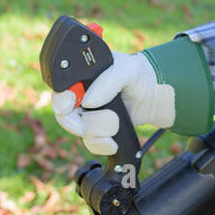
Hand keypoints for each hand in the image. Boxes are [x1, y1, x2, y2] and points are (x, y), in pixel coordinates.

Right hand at [50, 50, 175, 156]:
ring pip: (80, 131)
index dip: (60, 101)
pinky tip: (113, 142)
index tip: (69, 107)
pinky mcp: (98, 130)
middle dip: (75, 123)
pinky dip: (101, 145)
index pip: (60, 89)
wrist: (155, 95)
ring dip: (99, 130)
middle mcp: (82, 95)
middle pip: (63, 114)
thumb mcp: (127, 69)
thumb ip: (109, 81)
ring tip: (116, 121)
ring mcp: (89, 114)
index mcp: (83, 76)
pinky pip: (90, 143)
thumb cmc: (140, 75)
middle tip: (84, 127)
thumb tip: (88, 101)